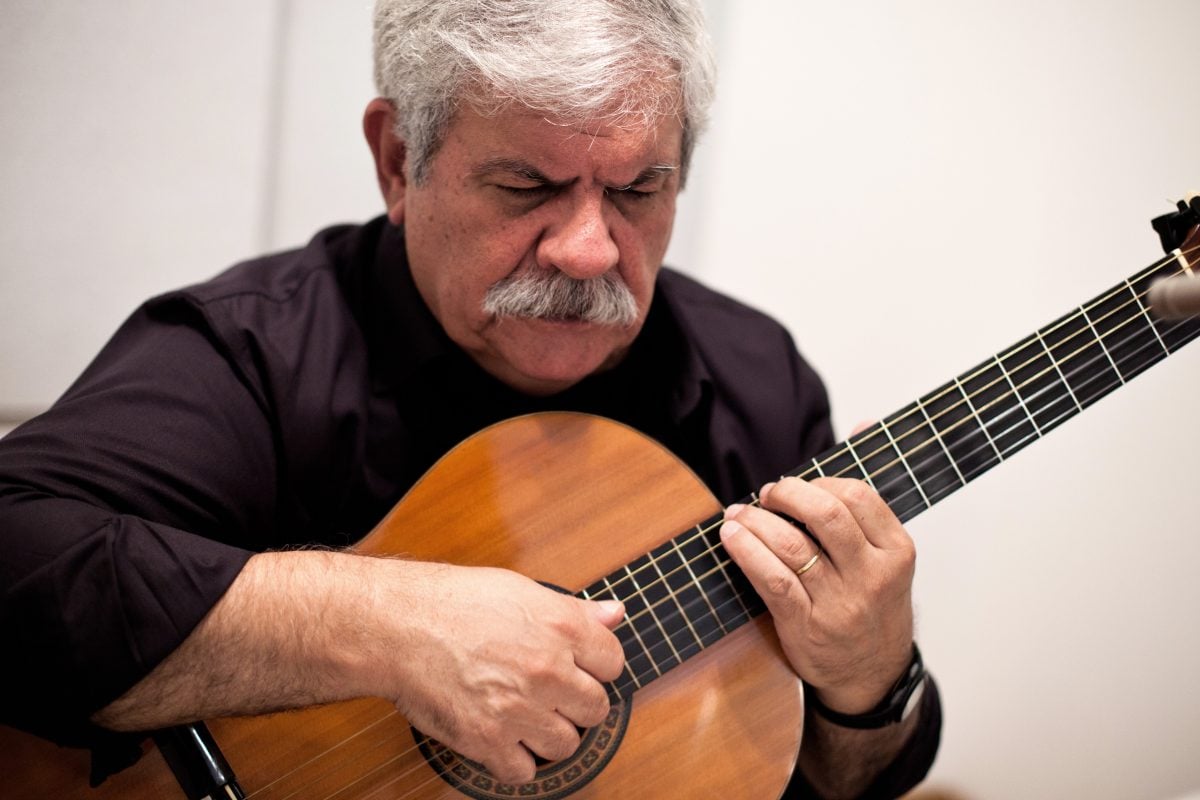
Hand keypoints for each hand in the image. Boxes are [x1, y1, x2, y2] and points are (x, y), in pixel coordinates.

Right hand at [366, 562, 625, 783]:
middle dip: (575, 704)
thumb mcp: (522, 591)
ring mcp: (519, 708)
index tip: (578, 668)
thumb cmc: (452, 602)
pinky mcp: (488, 740)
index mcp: (561, 627)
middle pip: (595, 708)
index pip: (613, 663)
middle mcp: (548, 670)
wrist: (397, 626)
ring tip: (525, 715)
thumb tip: (614, 615)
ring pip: (565, 744)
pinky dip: (514, 761)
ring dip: (549, 734)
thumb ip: (573, 611)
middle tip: (549, 694)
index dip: (595, 667)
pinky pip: (523, 771)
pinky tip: (502, 737)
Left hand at [719, 477, 914, 713]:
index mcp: (896, 552)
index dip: (819, 481)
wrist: (873, 676)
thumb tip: (807, 480)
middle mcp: (872, 576)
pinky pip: (772, 580)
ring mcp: (840, 603)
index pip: (858, 496)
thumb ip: (860, 526)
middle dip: (787, 494)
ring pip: (792, 545)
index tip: (795, 486)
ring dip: (756, 521)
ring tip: (738, 515)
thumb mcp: (887, 566)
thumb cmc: (871, 610)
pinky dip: (747, 552)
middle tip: (766, 495)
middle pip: (826, 514)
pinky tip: (732, 538)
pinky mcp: (807, 626)